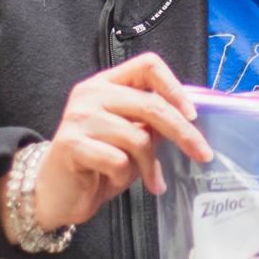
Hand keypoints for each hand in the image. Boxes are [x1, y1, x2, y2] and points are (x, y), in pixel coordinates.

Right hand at [2, 53, 211, 229]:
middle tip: (202, 154)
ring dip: (150, 165)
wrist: (56, 193)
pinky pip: (118, 160)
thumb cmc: (98, 163)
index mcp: (107, 83)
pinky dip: (125, 176)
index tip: (192, 114)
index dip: (174, 88)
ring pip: (138, 138)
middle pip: (151, 104)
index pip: (148, 65)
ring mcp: (78, 117)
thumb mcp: (130, 137)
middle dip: (183, 133)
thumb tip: (189, 119)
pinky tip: (116, 181)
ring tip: (150, 180)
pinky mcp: (71, 144)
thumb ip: (152, 123)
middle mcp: (91, 93)